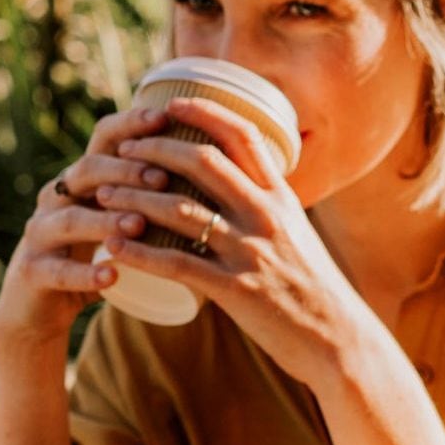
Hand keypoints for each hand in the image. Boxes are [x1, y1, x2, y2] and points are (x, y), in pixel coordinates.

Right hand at [0, 106, 174, 343]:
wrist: (39, 306)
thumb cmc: (94, 255)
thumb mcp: (118, 217)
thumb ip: (151, 193)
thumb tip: (215, 163)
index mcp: (81, 178)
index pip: (103, 139)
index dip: (131, 125)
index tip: (166, 118)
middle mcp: (56, 197)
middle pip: (86, 171)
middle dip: (125, 171)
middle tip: (162, 178)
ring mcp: (39, 234)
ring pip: (70, 219)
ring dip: (106, 220)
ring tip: (139, 224)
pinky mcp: (32, 272)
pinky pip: (58, 270)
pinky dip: (85, 273)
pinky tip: (111, 275)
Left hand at [94, 96, 381, 389]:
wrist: (340, 339)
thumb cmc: (314, 288)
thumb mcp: (297, 233)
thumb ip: (268, 207)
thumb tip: (239, 185)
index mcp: (282, 197)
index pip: (242, 136)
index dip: (204, 113)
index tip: (170, 105)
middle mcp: (267, 215)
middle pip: (203, 162)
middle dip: (156, 149)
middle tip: (125, 149)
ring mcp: (251, 251)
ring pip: (180, 210)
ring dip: (134, 198)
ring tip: (104, 194)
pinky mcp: (236, 289)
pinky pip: (176, 264)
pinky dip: (139, 252)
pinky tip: (113, 248)